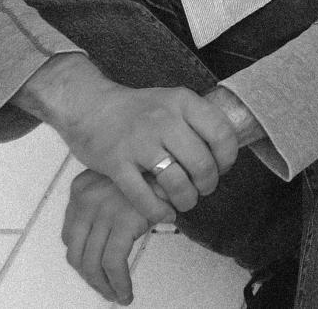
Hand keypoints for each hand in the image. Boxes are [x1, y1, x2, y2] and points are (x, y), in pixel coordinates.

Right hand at [17, 55, 239, 223]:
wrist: (90, 106)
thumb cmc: (138, 109)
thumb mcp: (172, 101)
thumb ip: (196, 120)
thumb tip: (224, 151)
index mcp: (183, 102)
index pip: (221, 133)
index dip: (227, 158)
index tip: (223, 168)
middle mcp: (163, 120)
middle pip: (201, 163)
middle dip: (208, 184)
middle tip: (204, 189)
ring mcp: (138, 142)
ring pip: (176, 182)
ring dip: (186, 199)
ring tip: (186, 202)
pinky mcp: (116, 163)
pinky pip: (143, 196)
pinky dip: (157, 211)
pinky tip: (164, 215)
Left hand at [62, 168, 153, 304]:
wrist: (179, 163)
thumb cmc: (153, 175)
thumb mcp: (119, 184)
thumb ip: (103, 205)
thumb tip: (101, 243)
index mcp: (81, 188)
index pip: (70, 235)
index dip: (82, 258)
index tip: (96, 271)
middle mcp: (86, 199)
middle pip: (77, 252)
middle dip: (90, 277)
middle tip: (105, 290)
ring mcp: (104, 210)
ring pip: (91, 262)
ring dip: (102, 286)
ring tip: (117, 296)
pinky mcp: (124, 221)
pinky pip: (113, 262)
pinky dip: (118, 282)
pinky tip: (125, 293)